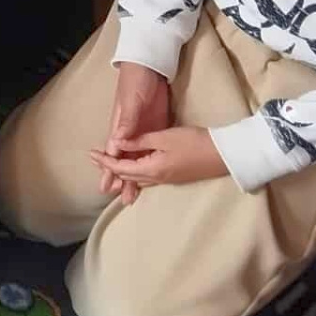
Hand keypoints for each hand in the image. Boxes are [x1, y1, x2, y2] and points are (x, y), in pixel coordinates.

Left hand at [89, 125, 227, 189]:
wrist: (224, 154)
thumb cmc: (193, 143)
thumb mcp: (163, 137)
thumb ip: (139, 140)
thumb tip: (117, 141)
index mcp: (151, 169)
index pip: (120, 167)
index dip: (105, 161)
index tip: (91, 154)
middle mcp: (156, 178)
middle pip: (127, 175)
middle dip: (110, 168)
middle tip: (96, 158)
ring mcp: (167, 179)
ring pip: (137, 177)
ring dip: (122, 171)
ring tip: (110, 164)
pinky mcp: (175, 176)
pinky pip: (148, 176)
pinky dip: (135, 172)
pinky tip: (134, 167)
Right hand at [98, 62, 170, 203]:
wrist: (150, 69)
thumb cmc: (136, 82)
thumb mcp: (131, 102)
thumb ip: (126, 123)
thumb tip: (116, 143)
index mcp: (120, 127)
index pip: (114, 153)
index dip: (110, 170)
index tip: (107, 187)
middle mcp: (129, 133)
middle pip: (124, 160)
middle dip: (121, 179)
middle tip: (120, 198)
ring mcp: (143, 132)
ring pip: (136, 159)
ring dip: (134, 176)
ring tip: (132, 194)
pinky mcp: (156, 130)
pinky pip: (149, 151)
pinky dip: (147, 164)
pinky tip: (148, 175)